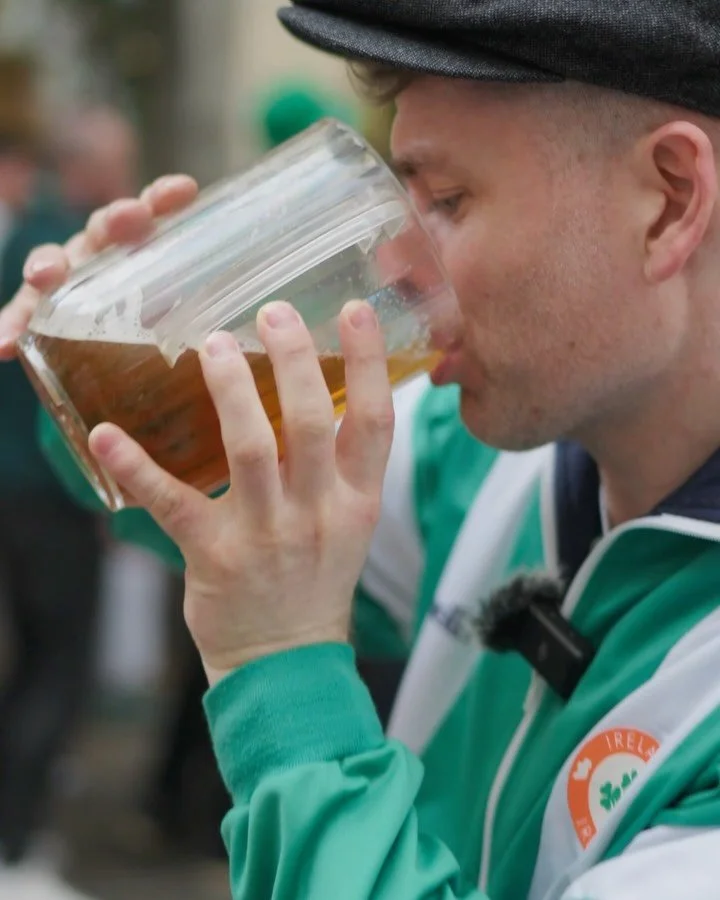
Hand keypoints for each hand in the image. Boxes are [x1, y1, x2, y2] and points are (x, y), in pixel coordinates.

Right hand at [0, 174, 198, 359]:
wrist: (109, 360)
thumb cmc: (151, 328)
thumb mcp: (181, 316)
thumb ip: (209, 308)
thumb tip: (276, 320)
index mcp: (137, 248)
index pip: (151, 213)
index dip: (164, 199)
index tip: (185, 190)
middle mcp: (100, 255)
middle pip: (104, 230)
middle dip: (115, 221)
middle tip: (128, 220)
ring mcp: (66, 279)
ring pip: (54, 262)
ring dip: (49, 265)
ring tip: (45, 276)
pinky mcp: (36, 310)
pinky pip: (20, 316)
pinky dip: (9, 327)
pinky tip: (0, 342)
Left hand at [87, 300, 394, 684]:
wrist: (286, 658)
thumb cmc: (316, 577)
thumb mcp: (350, 523)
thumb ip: (342, 463)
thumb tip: (323, 388)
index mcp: (358, 501)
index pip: (376, 423)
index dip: (369, 363)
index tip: (354, 310)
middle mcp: (317, 512)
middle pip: (312, 422)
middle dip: (294, 359)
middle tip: (272, 312)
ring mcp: (266, 534)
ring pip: (250, 449)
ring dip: (230, 391)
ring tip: (214, 344)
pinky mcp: (214, 555)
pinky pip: (173, 503)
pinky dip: (137, 467)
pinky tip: (106, 434)